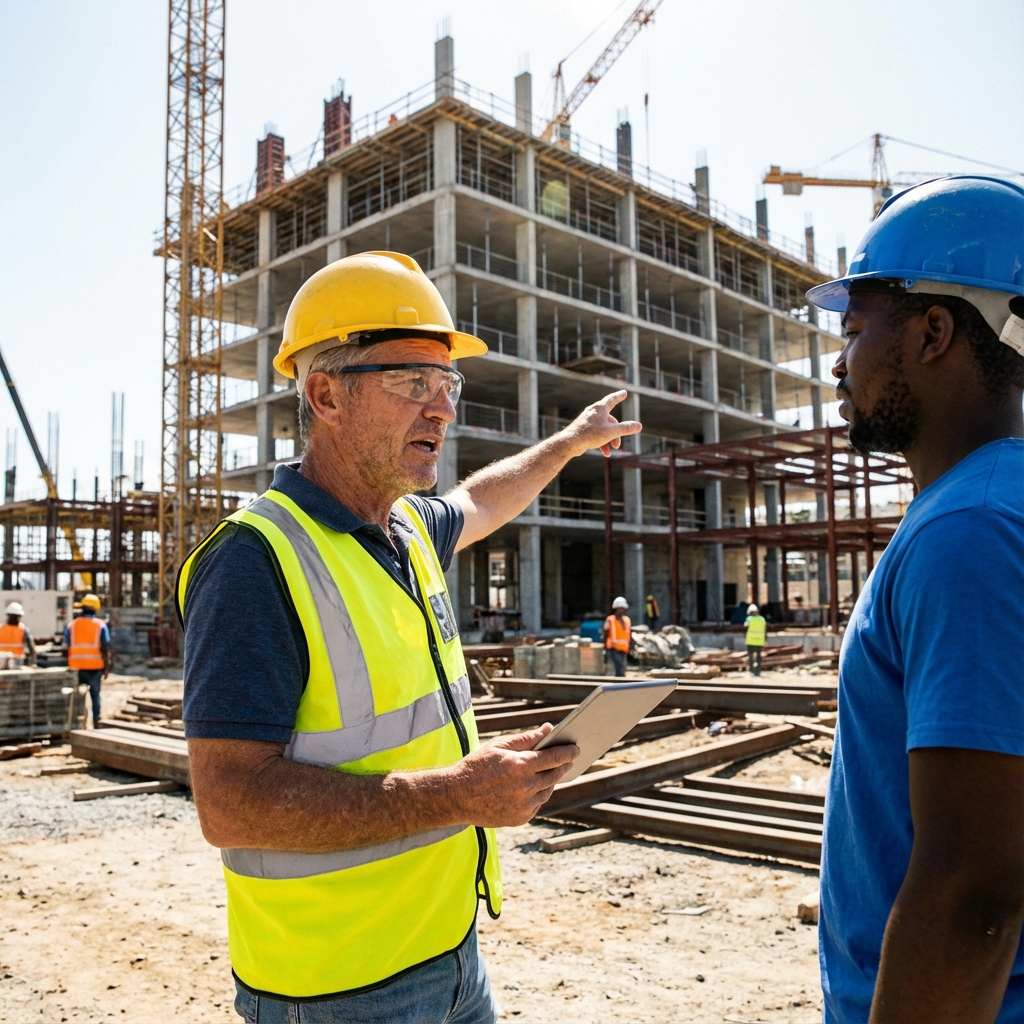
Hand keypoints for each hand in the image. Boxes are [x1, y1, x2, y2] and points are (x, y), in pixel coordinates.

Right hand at [445, 724, 579, 826]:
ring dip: (551, 780)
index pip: (553, 757)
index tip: (576, 748)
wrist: (456, 796)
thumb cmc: (477, 766)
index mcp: (520, 766)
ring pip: (547, 791)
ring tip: (552, 771)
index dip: (567, 752)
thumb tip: (548, 729)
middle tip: (569, 759)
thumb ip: (527, 738)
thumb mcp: (500, 746)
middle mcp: (525, 788)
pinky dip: (538, 794)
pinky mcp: (520, 819)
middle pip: (554, 775)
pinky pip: (537, 805)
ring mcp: (523, 806)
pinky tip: (535, 786)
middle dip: (563, 765)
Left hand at [563, 391, 641, 457]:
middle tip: (617, 445)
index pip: (612, 399)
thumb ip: (626, 428)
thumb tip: (639, 426)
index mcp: (600, 408)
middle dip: (616, 433)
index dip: (619, 396)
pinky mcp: (583, 429)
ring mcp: (587, 421)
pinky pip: (596, 434)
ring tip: (610, 451)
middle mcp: (593, 412)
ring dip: (609, 440)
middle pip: (610, 421)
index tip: (624, 392)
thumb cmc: (590, 434)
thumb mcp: (612, 432)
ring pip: (603, 429)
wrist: (570, 443)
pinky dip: (601, 442)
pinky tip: (604, 453)